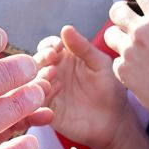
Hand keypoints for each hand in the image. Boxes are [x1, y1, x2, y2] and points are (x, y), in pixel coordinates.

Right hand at [34, 25, 130, 148]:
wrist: (114, 121)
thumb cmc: (109, 88)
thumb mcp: (100, 64)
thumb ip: (84, 48)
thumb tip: (66, 28)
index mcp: (64, 58)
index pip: (48, 46)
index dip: (50, 44)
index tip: (57, 46)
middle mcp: (53, 73)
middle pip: (37, 62)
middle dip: (42, 57)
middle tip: (51, 57)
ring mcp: (49, 91)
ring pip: (34, 80)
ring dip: (40, 74)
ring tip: (53, 72)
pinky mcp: (48, 109)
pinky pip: (38, 100)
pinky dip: (42, 93)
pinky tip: (55, 89)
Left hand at [104, 0, 148, 132]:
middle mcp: (140, 32)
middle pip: (116, 10)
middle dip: (123, 11)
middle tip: (134, 19)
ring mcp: (128, 53)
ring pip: (111, 33)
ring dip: (120, 35)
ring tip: (137, 45)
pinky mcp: (122, 71)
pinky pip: (115, 57)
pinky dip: (124, 58)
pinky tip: (141, 65)